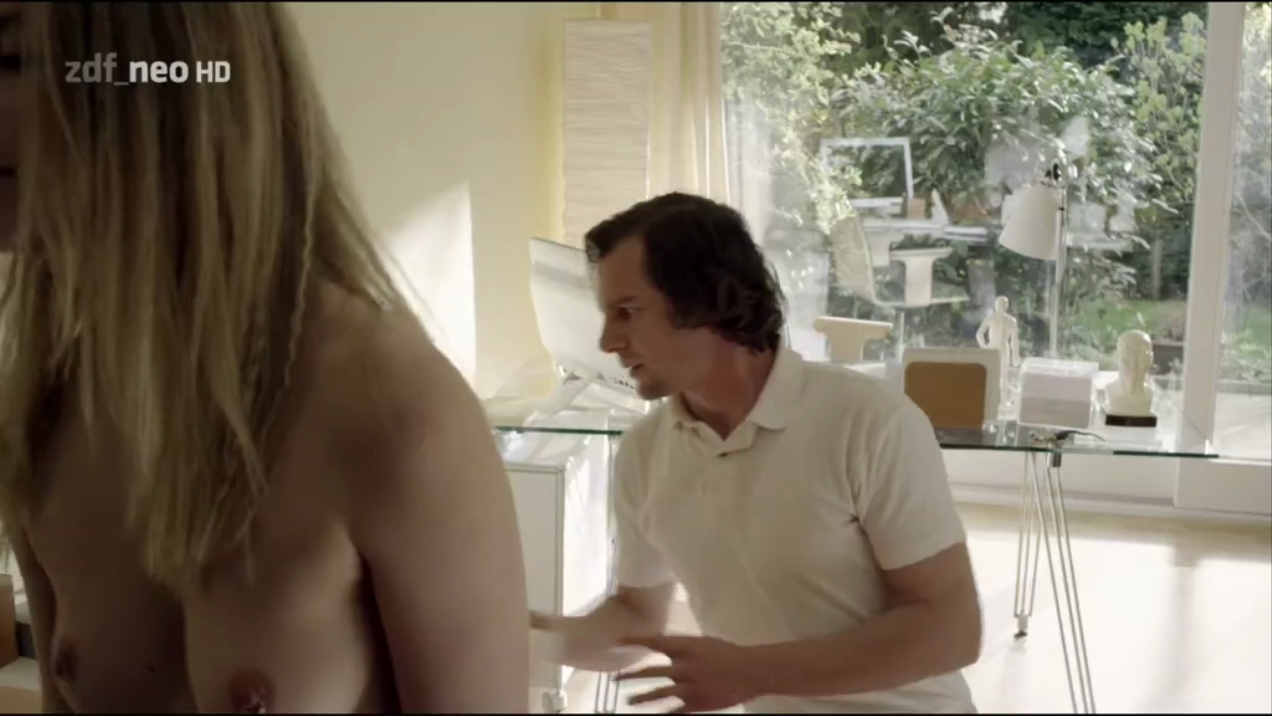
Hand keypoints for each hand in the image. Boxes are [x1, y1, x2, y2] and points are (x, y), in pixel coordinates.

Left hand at [615, 635, 761, 713]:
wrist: (750, 670)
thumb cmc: (729, 653)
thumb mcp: (704, 643)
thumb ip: (685, 647)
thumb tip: (668, 649)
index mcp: (686, 646)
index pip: (654, 642)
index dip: (635, 640)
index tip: (618, 640)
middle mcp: (683, 666)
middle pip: (650, 671)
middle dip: (630, 675)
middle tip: (615, 679)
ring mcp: (689, 686)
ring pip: (658, 693)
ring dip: (641, 698)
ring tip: (628, 701)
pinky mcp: (697, 703)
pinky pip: (675, 711)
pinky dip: (664, 715)